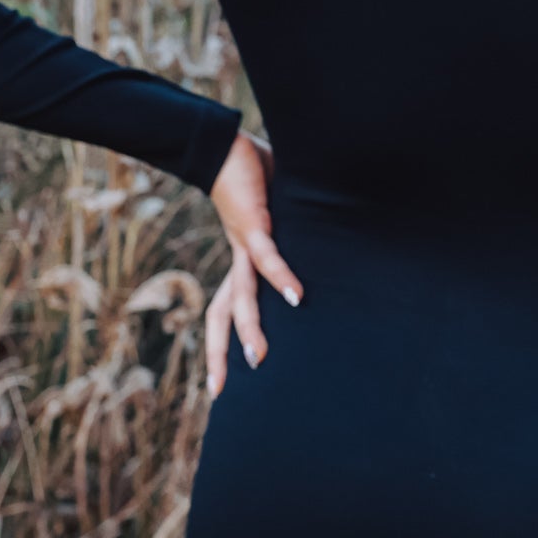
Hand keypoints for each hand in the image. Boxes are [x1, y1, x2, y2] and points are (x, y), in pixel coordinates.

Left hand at [205, 131, 303, 395]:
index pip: (225, 309)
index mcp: (239, 261)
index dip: (221, 344)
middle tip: (221, 391)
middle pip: (222, 313)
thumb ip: (288, 238)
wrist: (225, 146)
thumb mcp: (273, 218)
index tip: (220, 380)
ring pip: (240, 295)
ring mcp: (242, 245)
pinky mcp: (253, 225)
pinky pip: (266, 258)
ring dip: (249, 328)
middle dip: (219, 352)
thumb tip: (318, 262)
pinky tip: (296, 297)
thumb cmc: (253, 178)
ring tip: (259, 358)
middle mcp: (237, 259)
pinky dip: (281, 278)